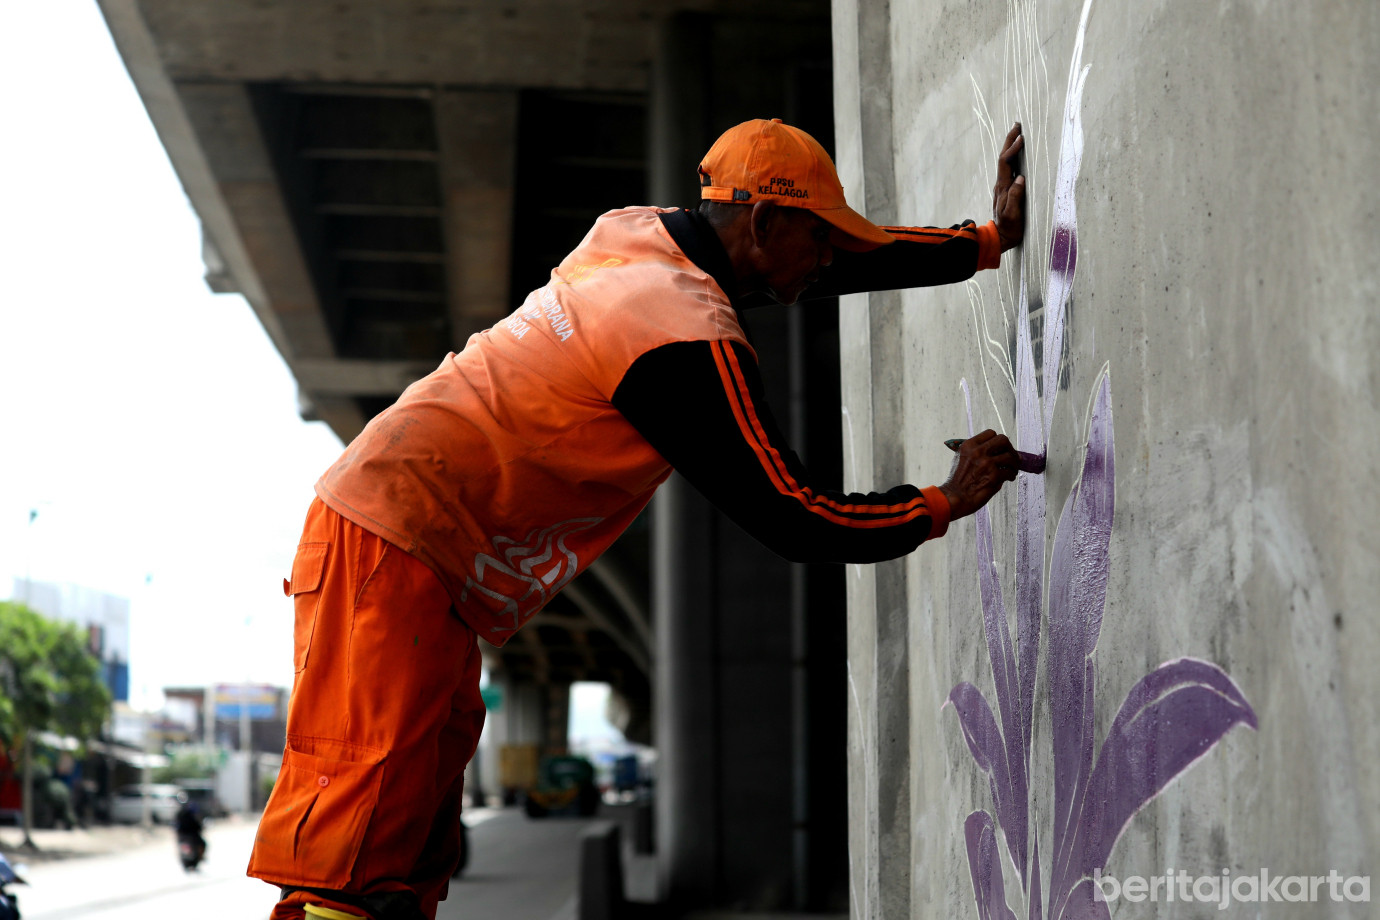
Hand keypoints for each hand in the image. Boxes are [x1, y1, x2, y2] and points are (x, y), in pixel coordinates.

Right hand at [938, 429, 1018, 519]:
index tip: (1000, 449)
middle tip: (1012, 457)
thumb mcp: (961, 458)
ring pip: (1010, 456)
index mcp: (969, 445)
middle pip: (1003, 440)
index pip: (991, 433)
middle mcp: (978, 452)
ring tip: (1012, 469)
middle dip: (1010, 448)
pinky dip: (1011, 475)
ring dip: (1014, 464)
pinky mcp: (994, 476)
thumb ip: (975, 451)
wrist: (955, 497)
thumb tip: (995, 448)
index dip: (998, 441)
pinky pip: (1010, 472)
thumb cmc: (958, 480)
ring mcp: (987, 464)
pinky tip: (1008, 478)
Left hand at [993, 123, 1025, 251]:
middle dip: (1009, 140)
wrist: (1001, 238)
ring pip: (1005, 161)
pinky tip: (1018, 152)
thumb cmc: (1009, 228)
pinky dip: (1013, 156)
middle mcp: (1001, 184)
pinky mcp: (1007, 189)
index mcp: (1002, 187)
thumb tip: (1020, 178)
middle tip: (1017, 124)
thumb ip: (1015, 197)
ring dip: (1010, 146)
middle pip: (1003, 158)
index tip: (1022, 138)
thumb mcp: (1012, 215)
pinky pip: (1009, 167)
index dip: (1013, 149)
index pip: (1005, 163)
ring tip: (1018, 133)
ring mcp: (1003, 186)